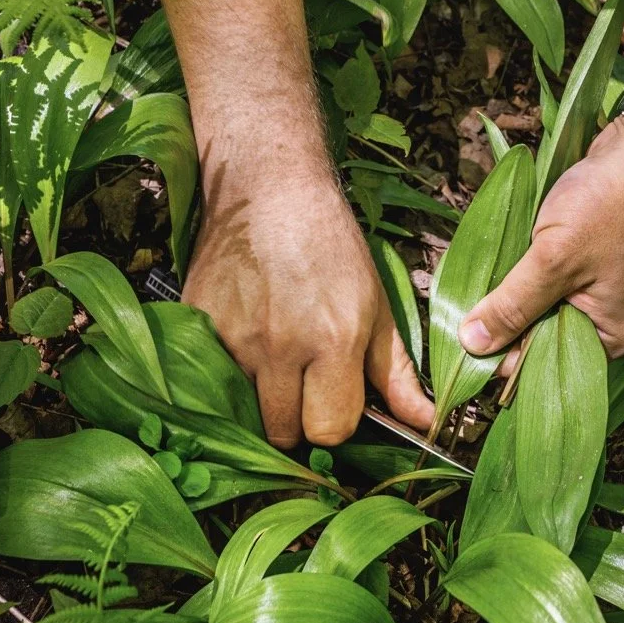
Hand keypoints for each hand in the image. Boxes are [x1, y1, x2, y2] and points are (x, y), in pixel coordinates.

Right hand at [182, 175, 433, 448]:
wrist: (269, 189)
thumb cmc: (330, 243)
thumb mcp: (376, 302)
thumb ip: (396, 372)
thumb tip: (426, 423)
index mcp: (333, 340)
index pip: (330, 430)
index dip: (335, 419)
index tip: (334, 395)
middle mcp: (280, 345)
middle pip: (284, 432)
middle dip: (297, 417)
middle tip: (303, 380)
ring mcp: (232, 337)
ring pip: (244, 411)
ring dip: (260, 398)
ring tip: (273, 357)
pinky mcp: (197, 325)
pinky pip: (212, 379)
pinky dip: (227, 374)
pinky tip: (244, 341)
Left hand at [458, 115, 623, 359]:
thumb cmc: (610, 204)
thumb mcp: (554, 259)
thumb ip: (512, 304)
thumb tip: (470, 343)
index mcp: (611, 337)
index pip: (540, 363)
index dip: (498, 351)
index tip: (459, 335)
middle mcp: (610, 321)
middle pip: (540, 333)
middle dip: (506, 315)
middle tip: (466, 296)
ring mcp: (603, 288)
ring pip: (542, 302)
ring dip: (514, 286)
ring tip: (483, 272)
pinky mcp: (593, 259)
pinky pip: (551, 276)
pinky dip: (528, 267)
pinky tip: (507, 253)